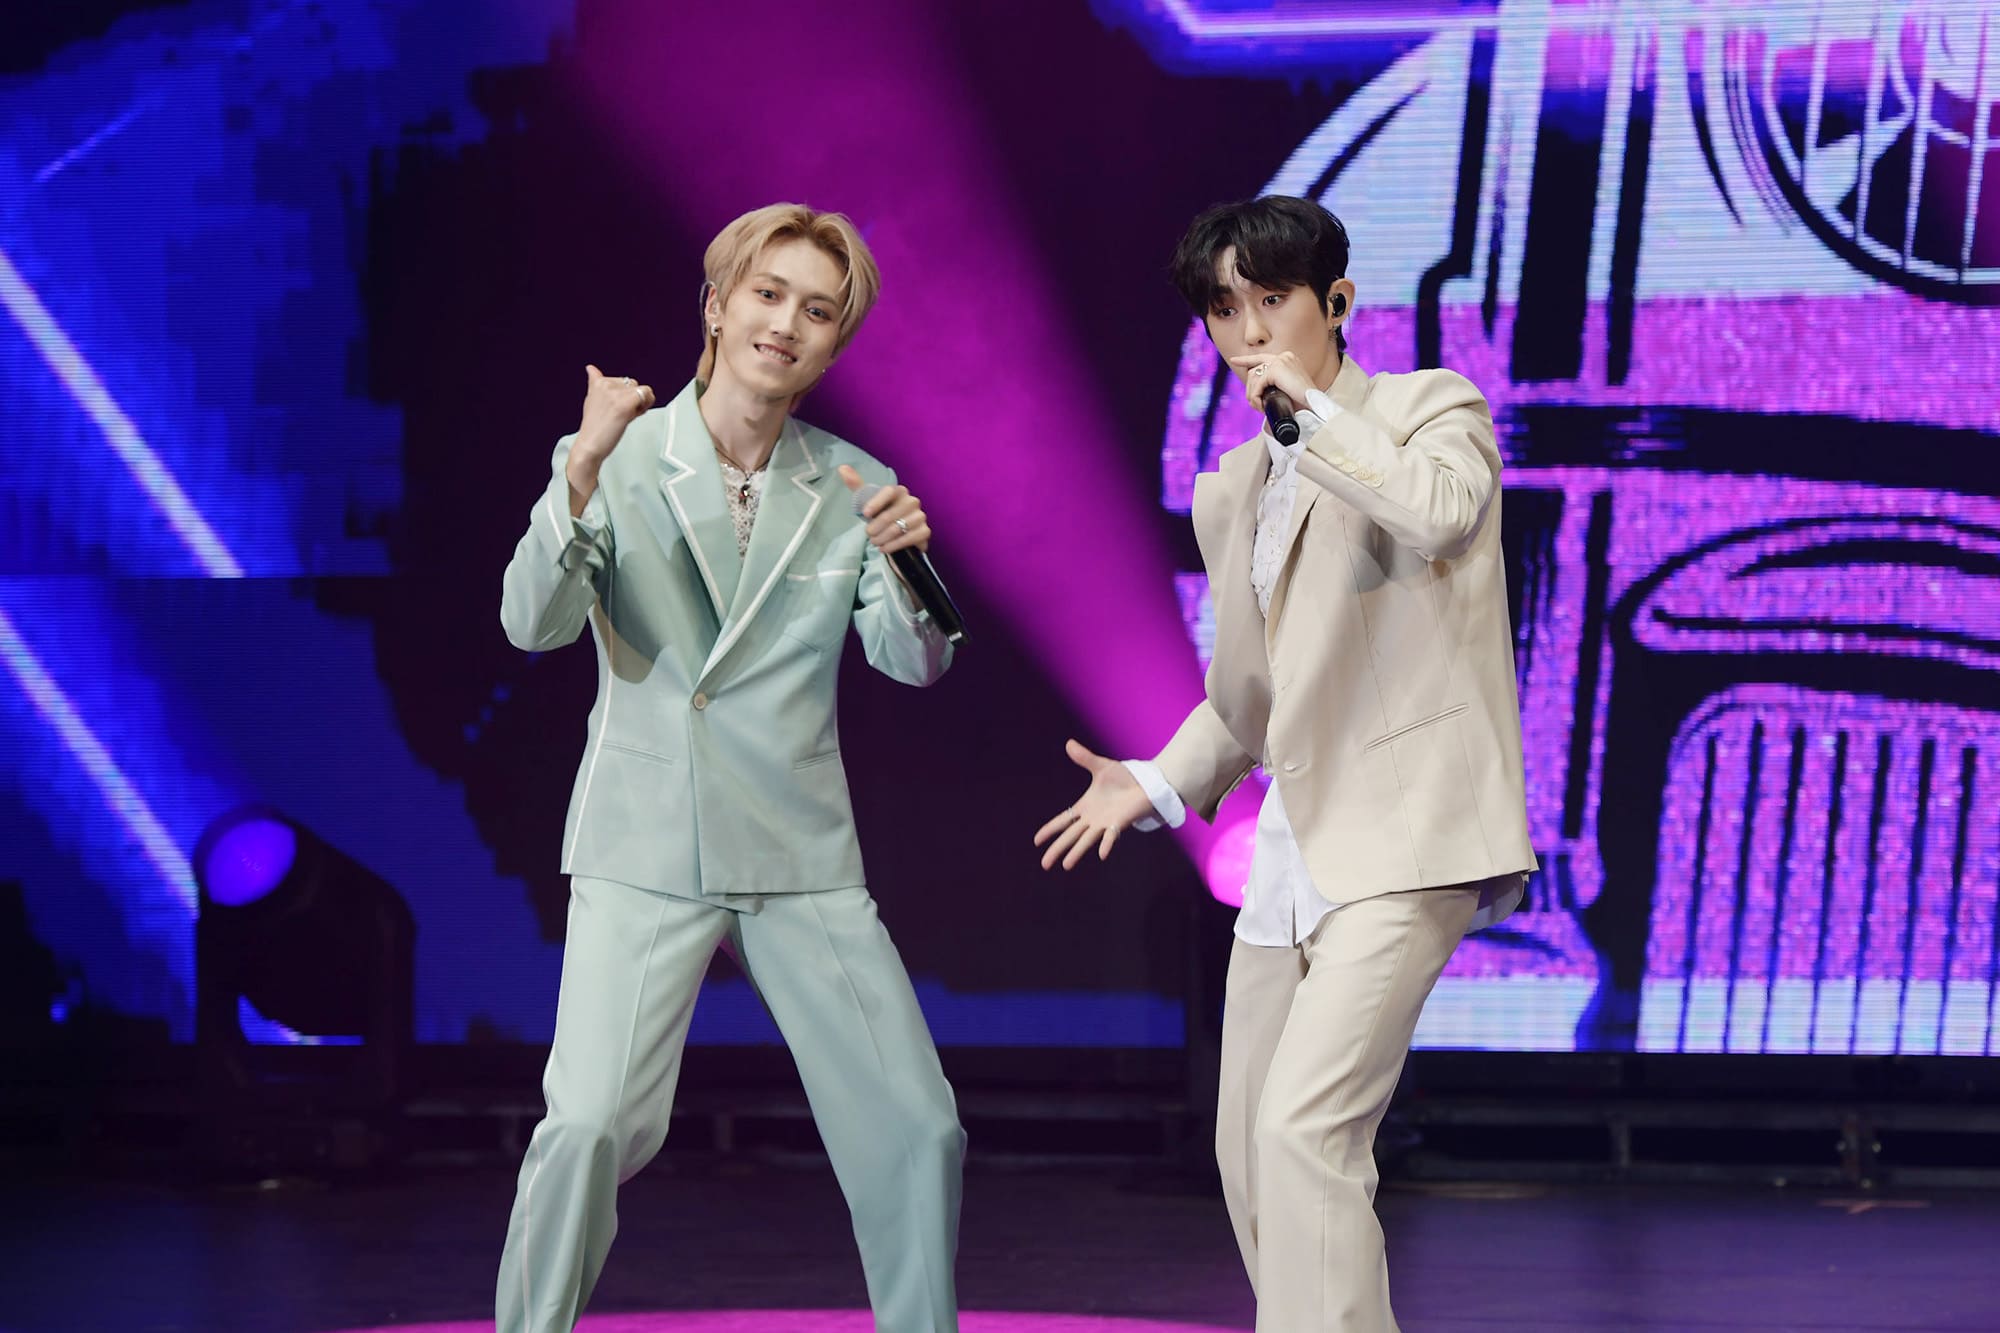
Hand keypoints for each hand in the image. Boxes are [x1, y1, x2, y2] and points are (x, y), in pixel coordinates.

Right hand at [569, 364, 654, 485]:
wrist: (590, 445)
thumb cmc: (594, 427)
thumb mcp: (591, 399)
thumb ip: (595, 382)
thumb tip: (590, 368)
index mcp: (598, 382)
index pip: (622, 381)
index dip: (624, 395)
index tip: (615, 407)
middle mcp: (606, 384)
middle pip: (634, 384)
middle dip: (632, 399)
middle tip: (621, 414)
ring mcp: (615, 393)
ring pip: (642, 390)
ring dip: (640, 403)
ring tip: (625, 416)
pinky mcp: (625, 403)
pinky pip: (647, 395)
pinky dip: (646, 406)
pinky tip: (634, 416)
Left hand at [839, 465, 930, 553]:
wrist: (898, 535)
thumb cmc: (881, 515)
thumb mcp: (867, 502)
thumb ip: (857, 486)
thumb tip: (842, 468)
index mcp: (899, 491)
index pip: (888, 492)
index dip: (875, 503)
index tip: (864, 514)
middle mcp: (912, 501)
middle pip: (890, 515)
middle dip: (875, 528)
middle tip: (868, 535)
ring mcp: (920, 516)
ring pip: (898, 528)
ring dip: (883, 538)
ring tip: (876, 543)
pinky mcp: (925, 532)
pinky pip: (909, 538)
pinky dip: (894, 545)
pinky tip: (885, 548)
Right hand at [1033, 740, 1156, 870]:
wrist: (1147, 783)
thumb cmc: (1125, 777)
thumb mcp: (1101, 766)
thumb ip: (1085, 758)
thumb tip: (1068, 743)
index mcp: (1085, 807)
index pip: (1063, 820)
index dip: (1050, 829)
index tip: (1037, 840)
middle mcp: (1093, 819)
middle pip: (1070, 836)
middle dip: (1057, 849)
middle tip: (1044, 864)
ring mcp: (1106, 823)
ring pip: (1086, 840)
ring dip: (1076, 852)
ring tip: (1065, 865)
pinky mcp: (1120, 823)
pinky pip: (1111, 835)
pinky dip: (1106, 844)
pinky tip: (1101, 854)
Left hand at [1227, 350, 1317, 414]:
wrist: (1314, 406)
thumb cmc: (1303, 403)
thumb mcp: (1287, 390)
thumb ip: (1275, 385)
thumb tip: (1257, 391)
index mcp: (1288, 359)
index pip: (1262, 357)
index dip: (1246, 359)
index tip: (1234, 360)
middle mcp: (1284, 356)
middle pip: (1254, 369)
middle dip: (1249, 388)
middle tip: (1253, 403)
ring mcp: (1280, 361)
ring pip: (1253, 377)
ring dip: (1252, 395)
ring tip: (1259, 407)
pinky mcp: (1276, 369)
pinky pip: (1257, 385)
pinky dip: (1256, 397)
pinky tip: (1262, 406)